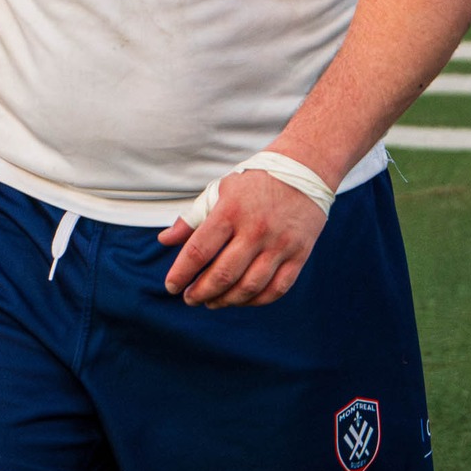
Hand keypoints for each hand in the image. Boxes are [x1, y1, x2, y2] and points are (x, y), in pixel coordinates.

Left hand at [158, 170, 325, 307]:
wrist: (304, 169)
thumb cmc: (255, 182)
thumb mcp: (221, 190)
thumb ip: (193, 217)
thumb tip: (165, 240)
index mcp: (231, 211)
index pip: (199, 251)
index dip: (181, 273)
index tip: (171, 287)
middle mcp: (256, 229)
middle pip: (223, 274)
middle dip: (201, 292)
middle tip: (190, 298)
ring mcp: (280, 244)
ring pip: (249, 287)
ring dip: (226, 301)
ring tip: (211, 302)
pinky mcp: (299, 254)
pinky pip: (276, 289)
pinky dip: (255, 301)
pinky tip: (241, 299)